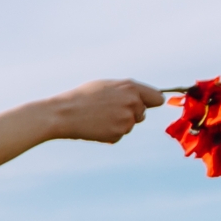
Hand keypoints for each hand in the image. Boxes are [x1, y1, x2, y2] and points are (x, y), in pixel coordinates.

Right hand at [42, 78, 165, 143]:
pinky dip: (109, 133)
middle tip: (107, 110)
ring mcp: (126, 119)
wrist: (63, 114)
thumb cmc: (82, 97)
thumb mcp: (106, 85)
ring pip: (130, 125)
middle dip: (129, 113)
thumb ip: (127, 90)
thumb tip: (142, 98)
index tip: (146, 105)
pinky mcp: (119, 134)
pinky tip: (96, 127)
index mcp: (131, 87)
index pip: (157, 98)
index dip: (151, 102)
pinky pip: (119, 135)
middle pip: (142, 113)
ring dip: (118, 124)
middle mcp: (133, 103)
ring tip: (98, 118)